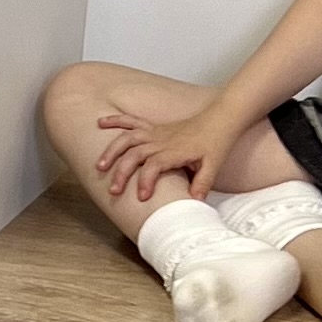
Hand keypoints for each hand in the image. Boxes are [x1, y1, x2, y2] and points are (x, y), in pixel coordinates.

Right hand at [94, 106, 233, 204]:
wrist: (221, 118)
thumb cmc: (217, 142)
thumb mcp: (214, 165)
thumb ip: (203, 184)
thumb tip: (194, 202)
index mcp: (175, 151)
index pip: (154, 166)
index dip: (145, 181)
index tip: (142, 197)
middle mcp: (162, 141)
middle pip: (134, 154)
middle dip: (121, 172)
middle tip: (114, 190)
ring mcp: (156, 133)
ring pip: (127, 139)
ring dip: (112, 151)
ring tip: (100, 166)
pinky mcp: (154, 128)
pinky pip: (132, 122)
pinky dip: (115, 121)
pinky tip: (100, 123)